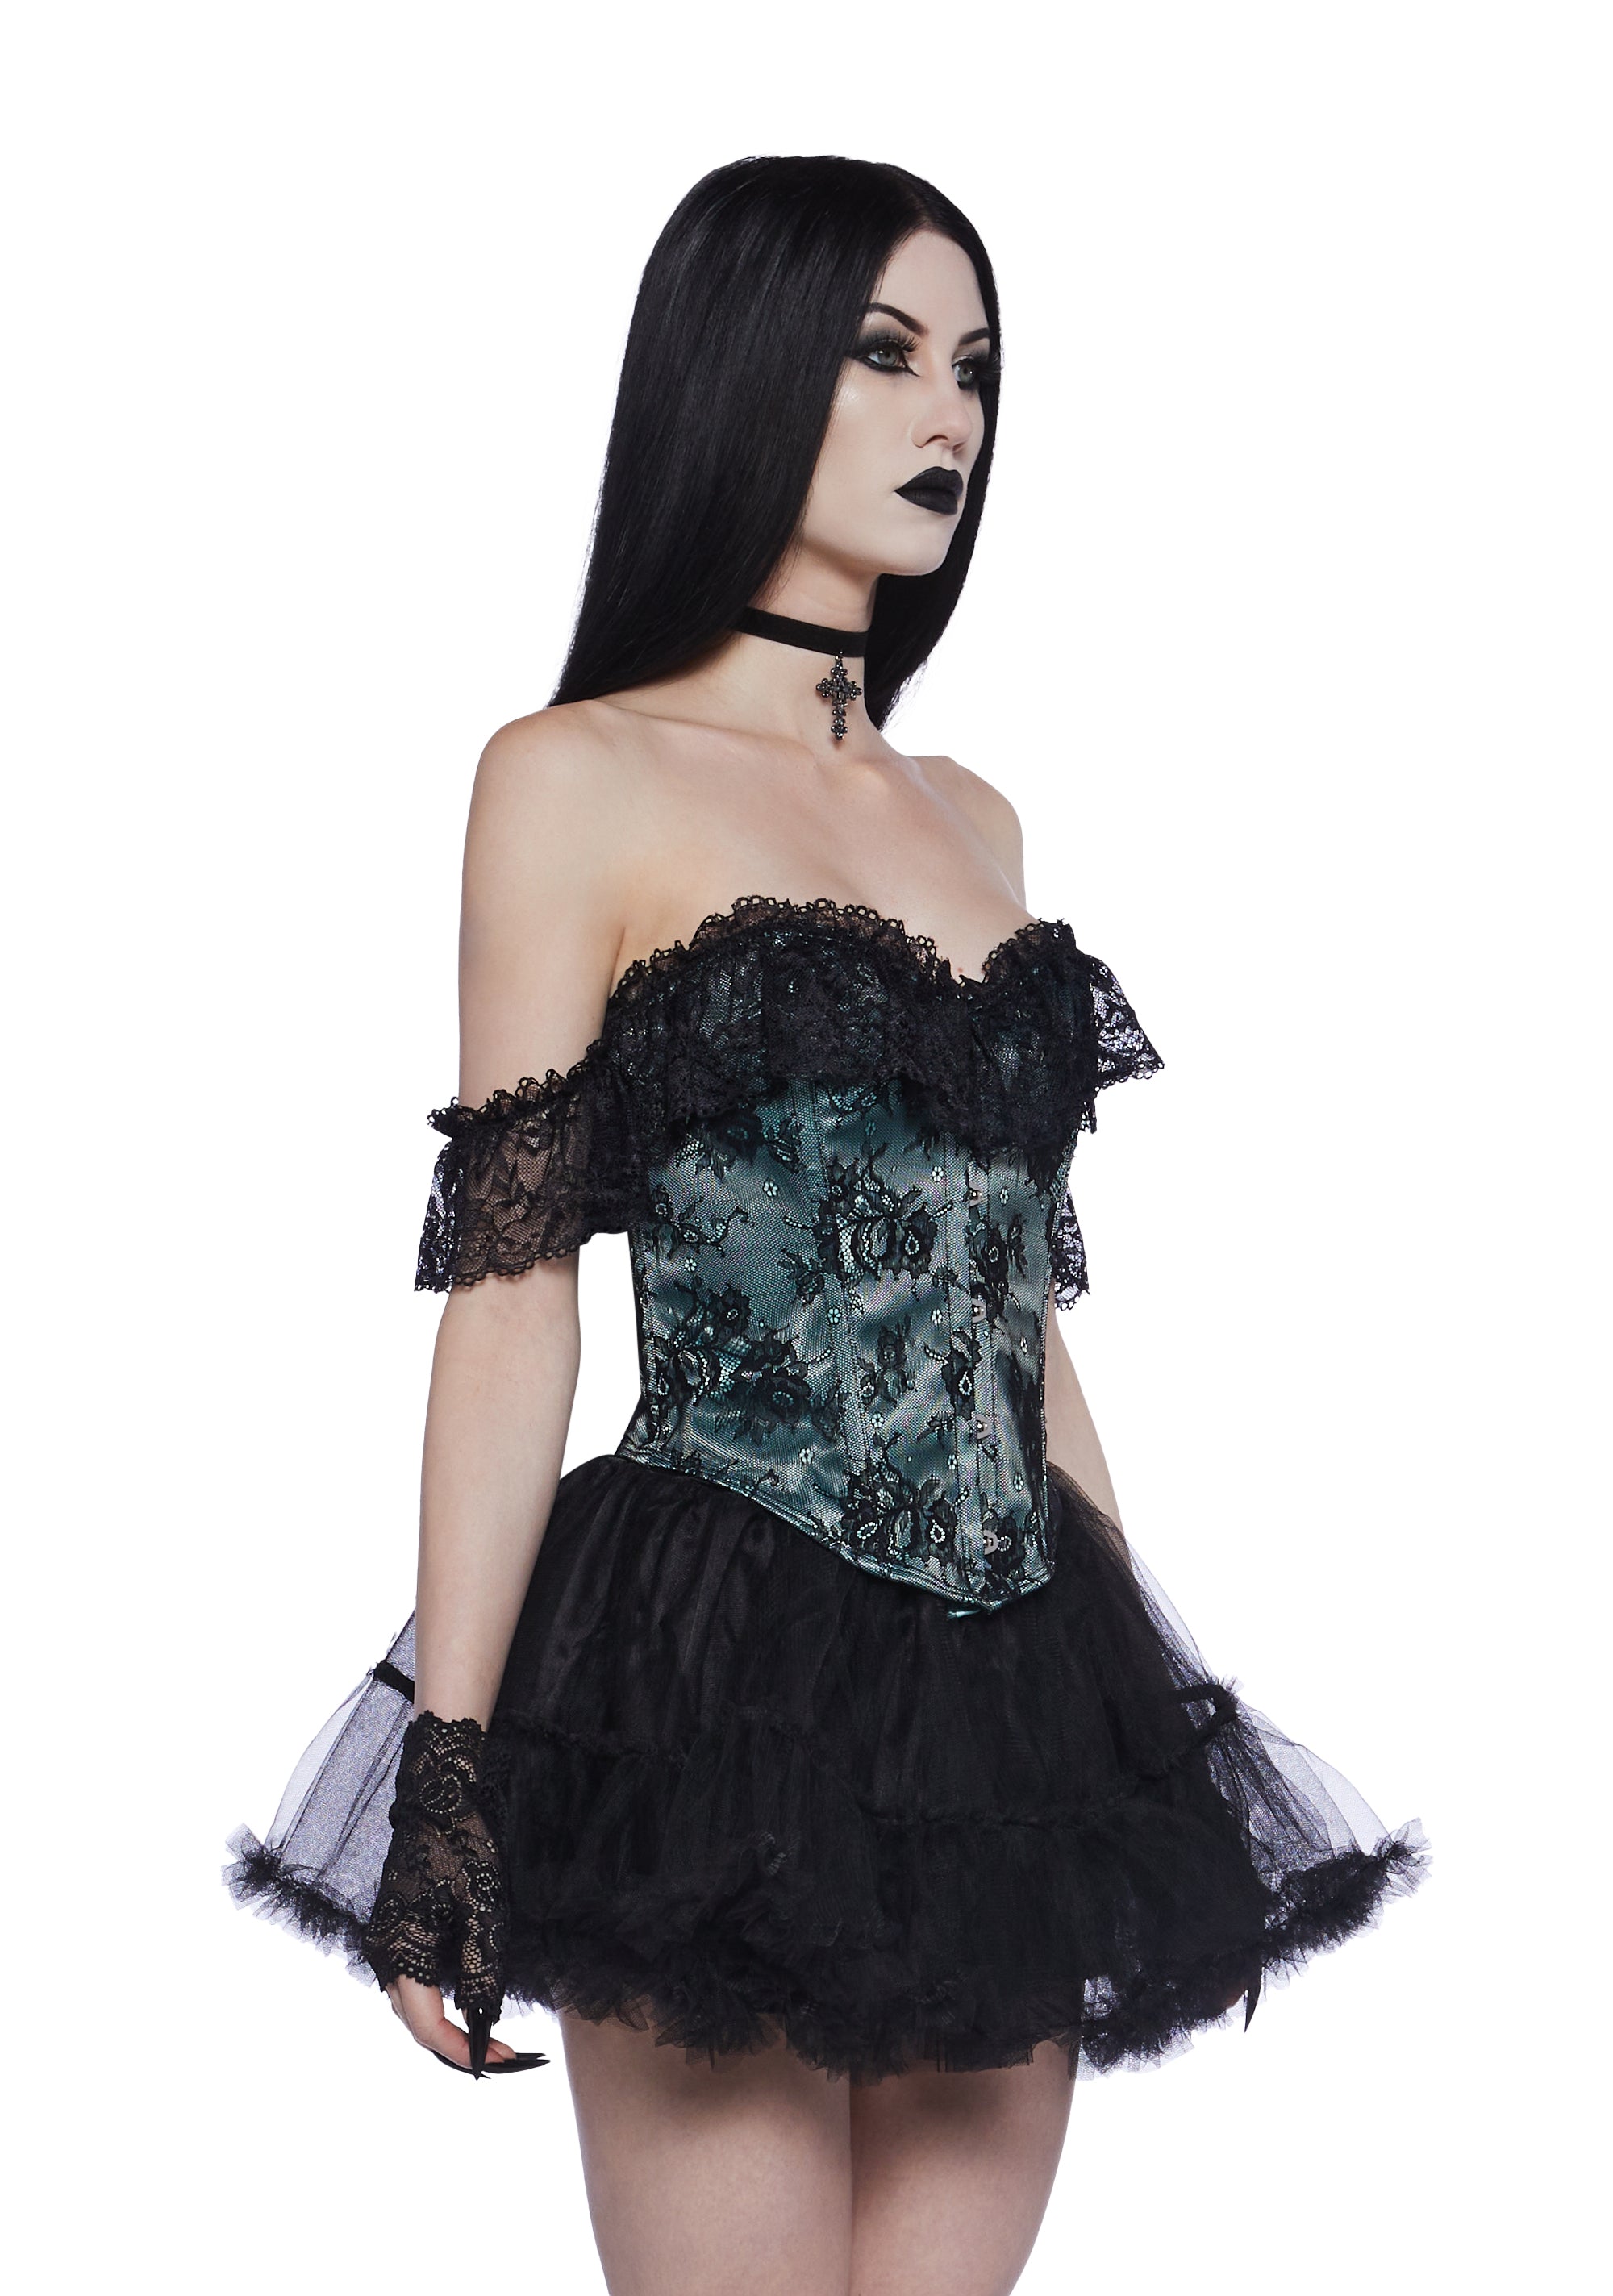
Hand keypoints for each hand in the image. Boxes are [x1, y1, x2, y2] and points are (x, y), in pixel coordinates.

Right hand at [360, 1710, 513, 2074]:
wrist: (437, 1798)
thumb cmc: (460, 1848)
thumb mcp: (481, 1911)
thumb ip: (479, 1970)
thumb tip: (484, 2021)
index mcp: (399, 1952)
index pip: (427, 2026)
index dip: (464, 2050)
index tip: (502, 2061)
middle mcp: (385, 1955)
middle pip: (417, 2023)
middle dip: (460, 2045)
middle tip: (508, 2054)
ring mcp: (389, 1943)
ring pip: (416, 2005)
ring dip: (452, 2026)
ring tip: (496, 2036)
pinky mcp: (400, 1931)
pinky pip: (417, 1981)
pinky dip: (443, 1999)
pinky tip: (474, 2001)